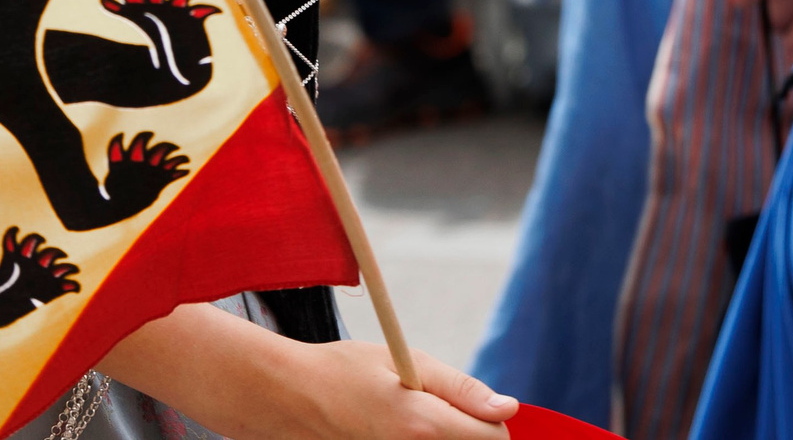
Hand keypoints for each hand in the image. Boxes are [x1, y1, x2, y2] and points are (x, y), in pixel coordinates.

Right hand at [282, 341, 514, 439]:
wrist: (285, 399)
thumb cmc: (344, 370)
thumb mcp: (404, 361)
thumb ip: (459, 387)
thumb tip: (507, 408)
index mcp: (422, 425)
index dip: (490, 420)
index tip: (470, 405)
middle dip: (466, 434)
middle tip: (436, 411)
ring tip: (410, 422)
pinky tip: (396, 433)